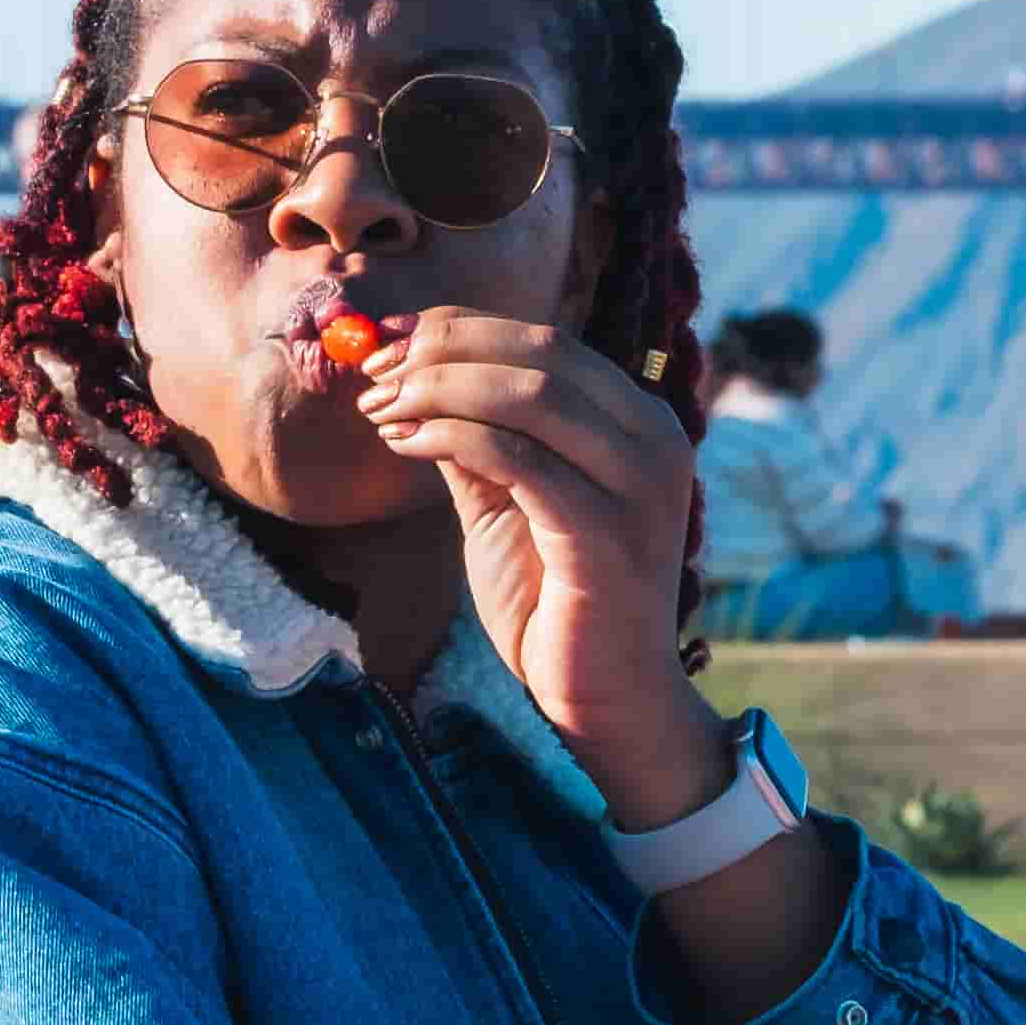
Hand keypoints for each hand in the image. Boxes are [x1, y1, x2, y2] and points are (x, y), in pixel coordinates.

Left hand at [359, 316, 719, 812]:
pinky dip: (452, 437)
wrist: (604, 696)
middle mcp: (654, 439)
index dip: (456, 328)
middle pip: (539, 353)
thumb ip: (476, 437)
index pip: (544, 340)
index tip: (382, 340)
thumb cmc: (554, 601)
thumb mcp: (506, 499)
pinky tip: (405, 444)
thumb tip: (410, 374)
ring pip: (530, 395)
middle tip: (371, 372)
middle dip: (440, 352)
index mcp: (637, 421)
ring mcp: (639, 487)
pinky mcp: (608, 536)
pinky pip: (519, 460)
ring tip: (380, 409)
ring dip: (438, 390)